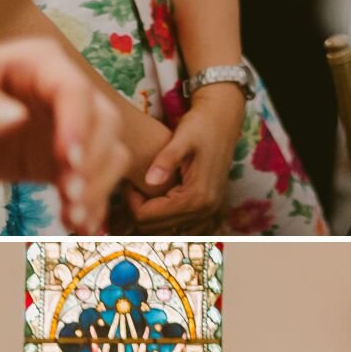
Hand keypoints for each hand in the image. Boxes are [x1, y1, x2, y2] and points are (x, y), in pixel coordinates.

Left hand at [0, 37, 121, 225]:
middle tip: (68, 198)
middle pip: (104, 123)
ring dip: (97, 188)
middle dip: (92, 164)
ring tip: (71, 217)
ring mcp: (69, 126)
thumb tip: (16, 118)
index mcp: (37, 64)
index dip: (78, 127)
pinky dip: (94, 203)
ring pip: (108, 152)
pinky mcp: (65, 158)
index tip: (68, 164)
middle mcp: (63, 92)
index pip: (73, 91)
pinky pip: (95, 178)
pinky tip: (79, 225)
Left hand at [126, 85, 242, 226]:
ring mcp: (208, 212)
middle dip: (138, 210)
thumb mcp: (182, 138)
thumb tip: (149, 181)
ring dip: (150, 216)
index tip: (128, 180)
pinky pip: (179, 227)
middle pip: (154, 228)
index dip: (130, 201)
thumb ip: (166, 160)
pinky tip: (157, 199)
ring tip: (142, 191)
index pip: (147, 217)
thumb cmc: (200, 125)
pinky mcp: (208, 209)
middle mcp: (205, 210)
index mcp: (197, 197)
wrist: (222, 121)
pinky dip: (164, 219)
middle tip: (133, 184)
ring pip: (164, 230)